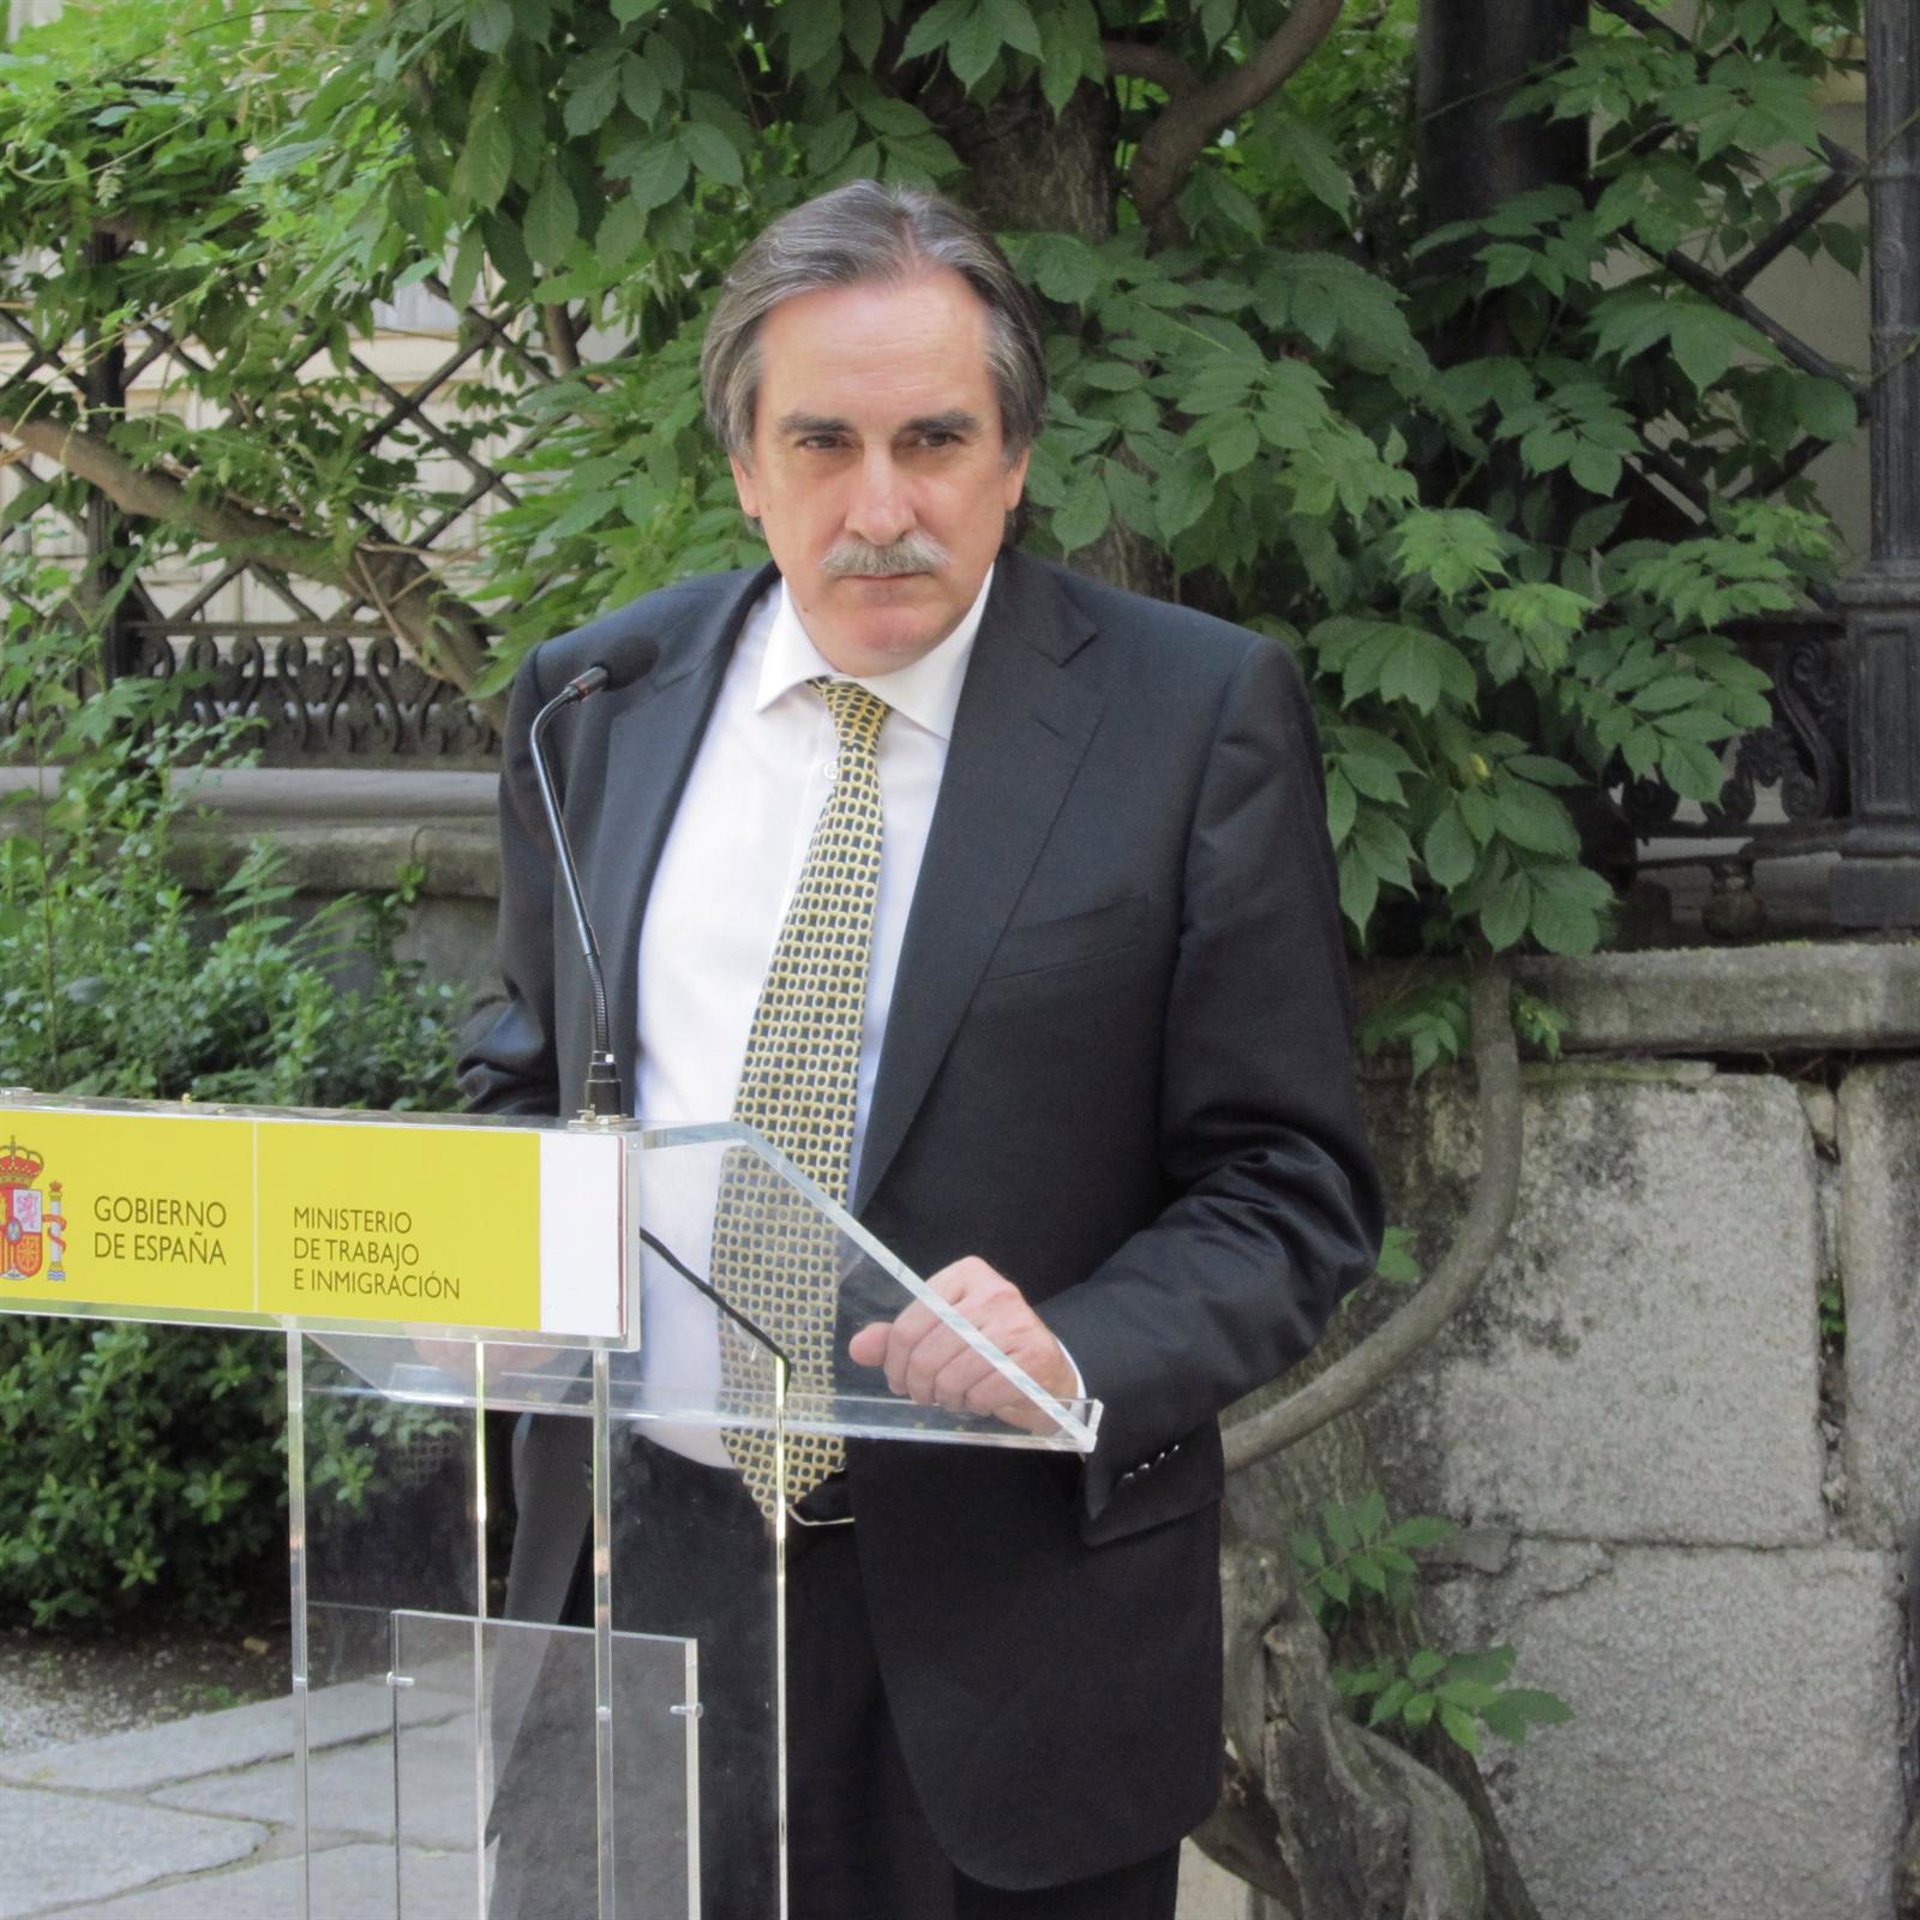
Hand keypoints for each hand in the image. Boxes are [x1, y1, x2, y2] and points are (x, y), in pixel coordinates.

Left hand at [846, 1256, 1075, 1434]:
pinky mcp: (1034, 1357)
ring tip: (954, 1396)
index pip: (910, 1322)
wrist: (1048, 1371)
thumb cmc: (989, 1348)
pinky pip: (980, 1394)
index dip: (894, 1360)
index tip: (897, 1379)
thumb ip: (900, 1338)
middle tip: (923, 1395)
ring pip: (951, 1377)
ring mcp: (1017, 1323)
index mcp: (966, 1275)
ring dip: (946, 1398)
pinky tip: (979, 1399)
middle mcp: (993, 1292)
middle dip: (918, 1385)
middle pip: (927, 1353)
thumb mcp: (942, 1333)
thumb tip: (858, 1348)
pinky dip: (973, 1406)